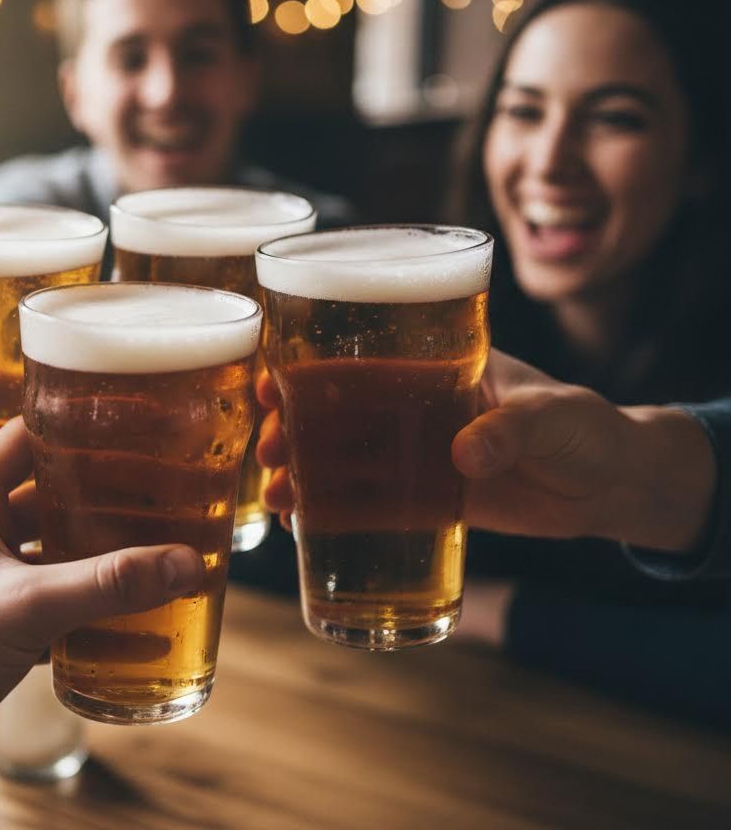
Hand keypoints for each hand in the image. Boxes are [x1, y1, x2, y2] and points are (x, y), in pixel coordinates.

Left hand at [0, 418, 205, 787]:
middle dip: (107, 495)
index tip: (133, 425)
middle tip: (167, 489)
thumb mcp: (26, 606)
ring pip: (58, 548)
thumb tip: (186, 562)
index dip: (77, 426)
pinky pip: (57, 596)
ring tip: (163, 544)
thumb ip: (107, 583)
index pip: (26, 437)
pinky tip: (140, 611)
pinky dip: (92, 602)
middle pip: (53, 494)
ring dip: (103, 551)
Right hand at [254, 350, 715, 553]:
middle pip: (338, 412)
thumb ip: (513, 427)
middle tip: (268, 448)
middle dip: (294, 427)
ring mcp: (420, 454)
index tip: (269, 382)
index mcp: (440, 366)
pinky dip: (337, 512)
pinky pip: (373, 504)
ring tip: (277, 495)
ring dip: (306, 473)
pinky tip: (304, 524)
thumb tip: (465, 453)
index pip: (362, 360)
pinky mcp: (430, 499)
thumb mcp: (556, 415)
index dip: (310, 369)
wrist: (615, 486)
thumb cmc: (589, 428)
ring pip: (346, 460)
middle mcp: (417, 408)